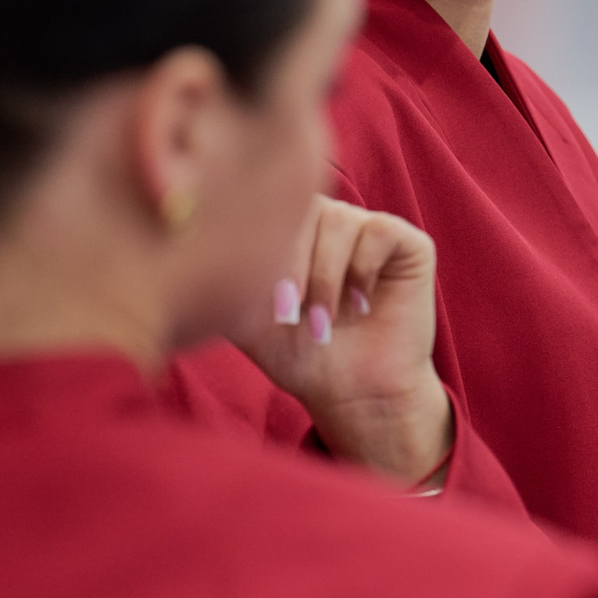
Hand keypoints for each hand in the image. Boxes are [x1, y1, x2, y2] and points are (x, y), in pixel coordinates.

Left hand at [235, 196, 453, 486]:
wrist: (353, 392)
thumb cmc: (299, 354)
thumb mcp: (244, 313)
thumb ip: (221, 274)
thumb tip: (191, 239)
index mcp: (287, 226)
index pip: (266, 205)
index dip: (264, 251)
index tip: (264, 308)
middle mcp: (326, 218)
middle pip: (302, 208)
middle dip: (292, 264)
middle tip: (291, 316)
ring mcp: (366, 226)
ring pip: (339, 220)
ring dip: (326, 276)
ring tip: (323, 321)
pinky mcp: (406, 241)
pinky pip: (379, 230)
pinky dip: (363, 268)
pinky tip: (361, 303)